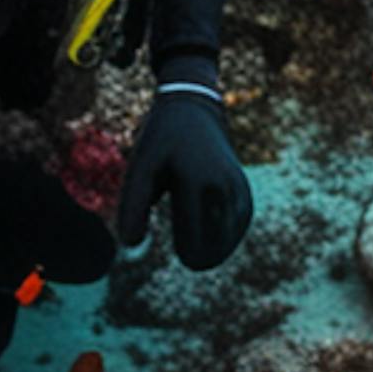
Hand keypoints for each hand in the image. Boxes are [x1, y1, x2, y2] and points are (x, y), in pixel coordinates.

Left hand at [118, 86, 250, 269]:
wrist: (193, 109)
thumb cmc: (161, 141)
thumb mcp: (141, 168)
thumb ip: (133, 207)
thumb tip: (130, 245)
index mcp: (196, 181)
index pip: (196, 235)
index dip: (189, 252)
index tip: (182, 259)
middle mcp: (222, 184)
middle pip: (219, 238)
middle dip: (206, 254)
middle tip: (193, 262)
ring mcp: (237, 184)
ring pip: (233, 231)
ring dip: (221, 248)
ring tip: (203, 259)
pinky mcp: (243, 185)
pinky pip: (241, 219)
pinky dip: (231, 235)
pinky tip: (217, 243)